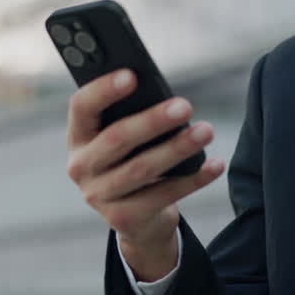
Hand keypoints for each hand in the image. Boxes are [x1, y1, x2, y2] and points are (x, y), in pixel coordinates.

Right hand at [66, 68, 224, 280]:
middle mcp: (81, 167)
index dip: (104, 90)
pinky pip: (164, 195)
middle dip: (153, 121)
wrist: (136, 217)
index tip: (132, 75)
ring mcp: (99, 196)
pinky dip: (194, 179)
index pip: (82, 107)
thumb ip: (132, 115)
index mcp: (79, 136)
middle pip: (117, 138)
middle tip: (185, 106)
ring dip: (177, 148)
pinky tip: (216, 164)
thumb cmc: (133, 159)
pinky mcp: (123, 219)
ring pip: (142, 168)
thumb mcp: (125, 138)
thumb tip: (167, 97)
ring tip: (206, 131)